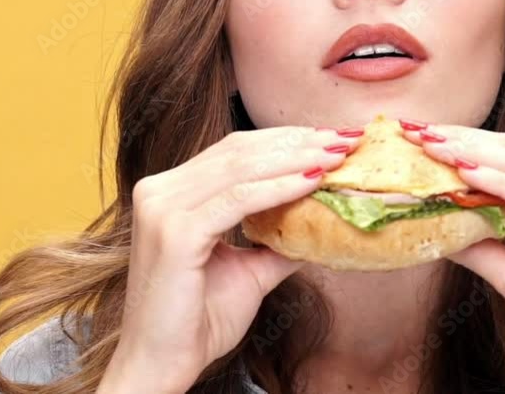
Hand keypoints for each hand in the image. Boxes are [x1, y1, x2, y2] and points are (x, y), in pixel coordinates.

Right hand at [97, 125, 362, 393]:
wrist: (163, 364)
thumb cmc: (199, 320)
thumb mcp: (249, 270)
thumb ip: (279, 240)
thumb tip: (322, 223)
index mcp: (171, 192)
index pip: (235, 150)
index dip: (285, 140)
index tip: (331, 138)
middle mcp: (160, 190)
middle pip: (239, 150)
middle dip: (298, 142)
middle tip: (345, 139)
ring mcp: (163, 208)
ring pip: (241, 168)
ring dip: (296, 158)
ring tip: (337, 155)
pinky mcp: (175, 232)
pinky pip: (238, 200)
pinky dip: (279, 188)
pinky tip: (313, 182)